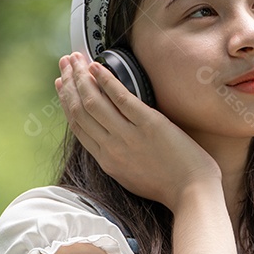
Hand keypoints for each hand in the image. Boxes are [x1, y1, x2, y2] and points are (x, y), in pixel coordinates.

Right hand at [55, 53, 220, 209]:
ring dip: (82, 76)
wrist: (193, 194)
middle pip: (80, 110)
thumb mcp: (132, 176)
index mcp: (107, 160)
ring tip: (76, 58)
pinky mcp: (149, 125)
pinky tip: (97, 66)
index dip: (66, 101)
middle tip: (65, 63)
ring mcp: (129, 136)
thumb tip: (110, 138)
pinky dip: (106, 80)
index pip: (78, 126)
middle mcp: (112, 147)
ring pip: (94, 101)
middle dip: (69, 82)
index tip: (61, 84)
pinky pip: (121, 98)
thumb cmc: (170, 186)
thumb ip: (118, 157)